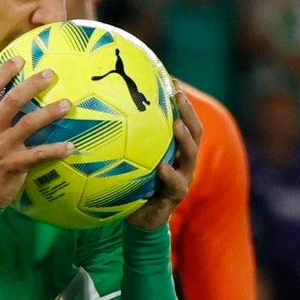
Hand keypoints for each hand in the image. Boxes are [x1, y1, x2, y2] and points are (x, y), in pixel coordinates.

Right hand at [0, 56, 73, 207]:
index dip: (4, 72)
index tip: (19, 59)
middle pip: (12, 100)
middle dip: (32, 84)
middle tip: (51, 74)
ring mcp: (1, 147)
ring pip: (28, 124)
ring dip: (49, 113)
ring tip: (67, 105)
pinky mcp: (13, 165)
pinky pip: (38, 155)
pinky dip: (55, 150)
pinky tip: (71, 146)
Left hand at [126, 84, 201, 229]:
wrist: (138, 218)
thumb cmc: (134, 184)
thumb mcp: (132, 160)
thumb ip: (127, 140)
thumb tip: (106, 111)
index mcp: (176, 150)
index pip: (184, 121)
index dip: (182, 102)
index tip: (173, 82)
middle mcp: (183, 162)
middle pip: (194, 133)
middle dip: (188, 113)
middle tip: (178, 96)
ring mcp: (182, 179)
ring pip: (190, 157)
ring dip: (184, 140)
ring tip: (176, 126)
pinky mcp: (174, 198)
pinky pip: (175, 185)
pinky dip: (170, 175)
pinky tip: (162, 167)